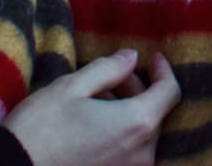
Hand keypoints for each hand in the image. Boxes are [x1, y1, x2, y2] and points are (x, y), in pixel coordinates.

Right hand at [2, 49, 179, 165]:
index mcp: (136, 123)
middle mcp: (141, 154)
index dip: (163, 71)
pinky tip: (93, 125)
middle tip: (111, 77)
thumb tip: (132, 58)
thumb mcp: (73, 86)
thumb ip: (109, 69)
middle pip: (154, 113)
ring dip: (127, 112)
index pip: (170, 93)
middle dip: (137, 89)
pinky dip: (119, 134)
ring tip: (96, 100)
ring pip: (140, 134)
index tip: (153, 57)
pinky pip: (127, 154)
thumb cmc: (41, 128)